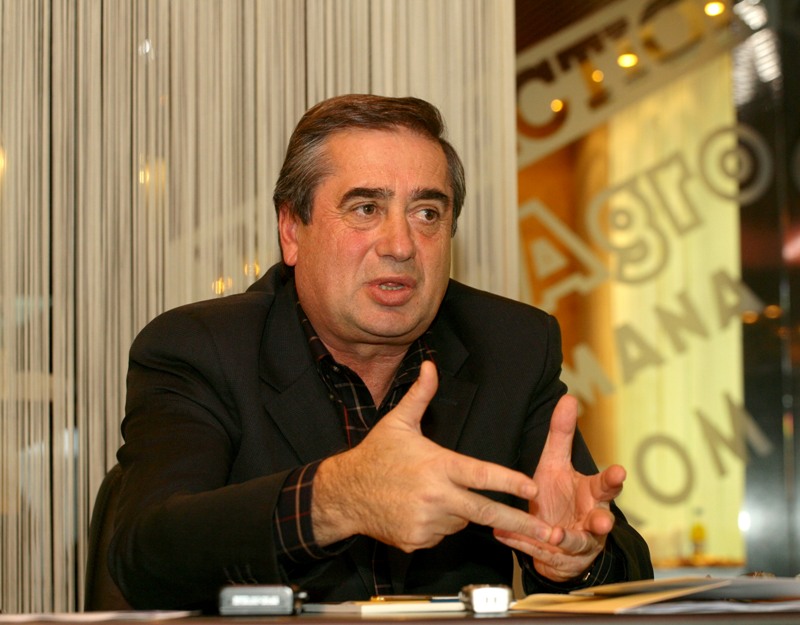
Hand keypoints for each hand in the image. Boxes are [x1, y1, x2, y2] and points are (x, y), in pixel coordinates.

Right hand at [311, 361, 556, 551]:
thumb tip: (430, 366)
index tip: (531, 486)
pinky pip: (441, 535)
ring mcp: (426, 522)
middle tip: (545, 531)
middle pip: (484, 511)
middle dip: (517, 521)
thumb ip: (421, 395)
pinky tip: (418, 509)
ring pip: (461, 521)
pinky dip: (438, 524)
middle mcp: (435, 496)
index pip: (481, 474)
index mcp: (436, 465)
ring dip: (458, 510)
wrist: (344, 493)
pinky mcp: (417, 541)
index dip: (509, 481)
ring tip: (432, 493)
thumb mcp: (398, 422)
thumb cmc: (374, 455)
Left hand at [493, 395, 624, 581]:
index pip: (606, 485)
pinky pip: (543, 552)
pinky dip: (526, 543)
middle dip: (602, 521)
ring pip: (577, 543)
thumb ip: (562, 434)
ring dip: (566, 538)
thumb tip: (568, 397)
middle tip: (602, 522)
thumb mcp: (556, 463)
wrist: (553, 538)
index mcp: (592, 494)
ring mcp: (579, 542)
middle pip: (602, 520)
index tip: (619, 471)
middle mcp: (591, 519)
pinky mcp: (560, 560)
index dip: (614, 479)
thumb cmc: (560, 496)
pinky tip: (506, 534)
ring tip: (555, 533)